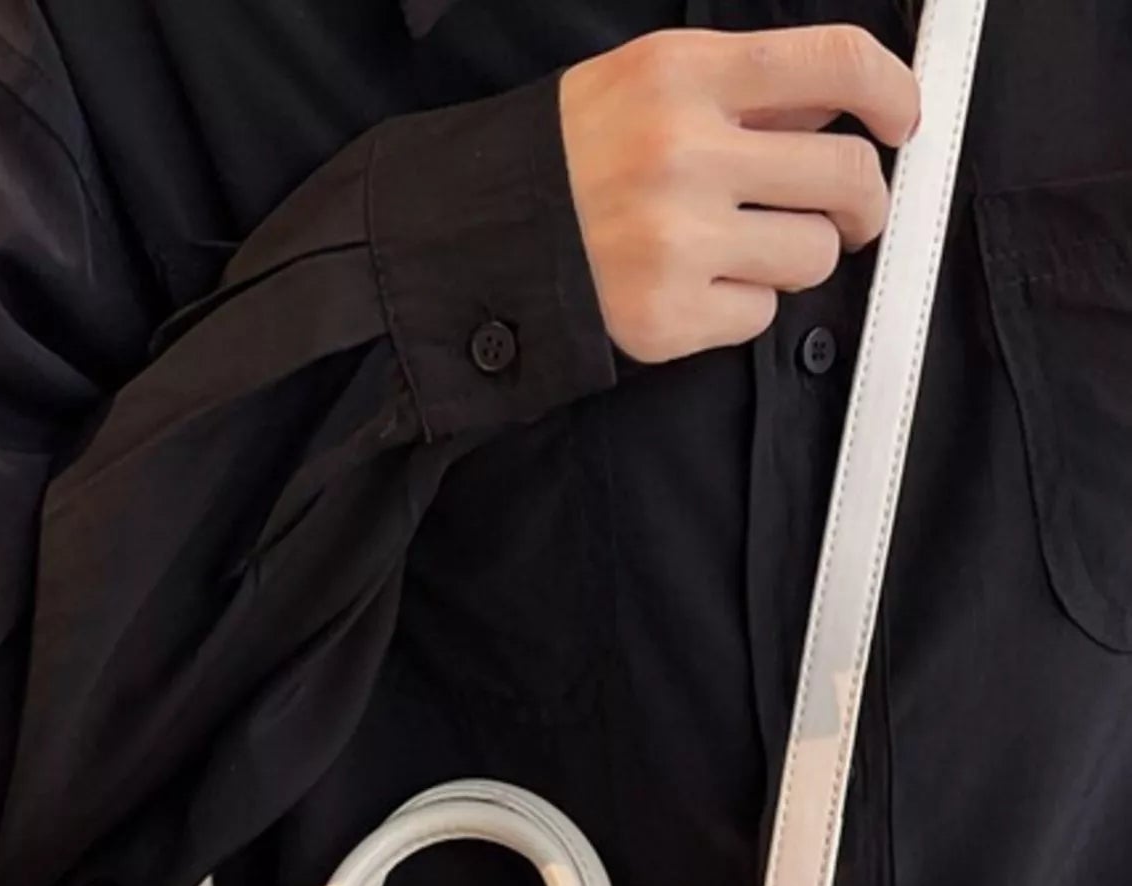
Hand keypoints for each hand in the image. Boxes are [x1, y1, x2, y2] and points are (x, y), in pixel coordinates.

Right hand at [559, 26, 919, 361]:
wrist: (488, 236)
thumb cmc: (578, 156)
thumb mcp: (650, 82)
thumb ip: (748, 91)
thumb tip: (848, 110)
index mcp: (685, 76)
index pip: (835, 63)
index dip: (892, 92)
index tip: (902, 120)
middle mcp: (684, 154)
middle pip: (846, 177)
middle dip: (864, 202)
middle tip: (851, 213)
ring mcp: (676, 242)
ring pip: (815, 255)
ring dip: (801, 257)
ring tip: (755, 249)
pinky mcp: (666, 317)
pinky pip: (759, 314)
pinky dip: (744, 304)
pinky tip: (700, 284)